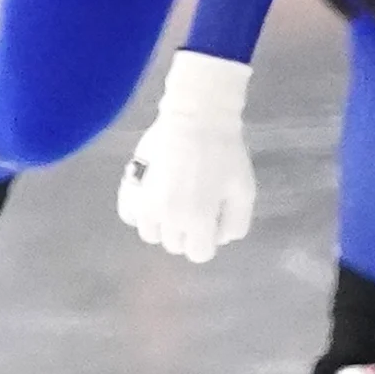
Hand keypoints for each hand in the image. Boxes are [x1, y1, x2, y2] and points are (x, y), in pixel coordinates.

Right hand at [119, 51, 256, 262]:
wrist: (196, 118)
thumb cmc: (225, 153)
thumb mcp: (244, 191)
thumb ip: (236, 223)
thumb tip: (220, 237)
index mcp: (198, 219)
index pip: (199, 254)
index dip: (208, 241)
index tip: (212, 222)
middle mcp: (168, 217)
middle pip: (175, 245)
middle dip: (188, 233)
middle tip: (197, 208)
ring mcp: (146, 203)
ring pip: (151, 234)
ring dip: (164, 225)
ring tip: (175, 203)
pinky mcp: (132, 187)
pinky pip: (130, 215)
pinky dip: (141, 214)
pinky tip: (153, 200)